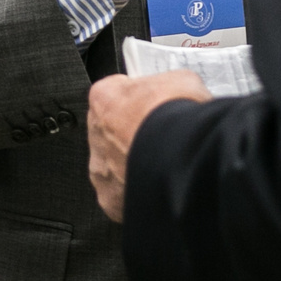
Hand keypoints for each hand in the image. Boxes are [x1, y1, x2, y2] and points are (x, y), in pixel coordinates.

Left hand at [88, 70, 209, 221]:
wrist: (184, 156)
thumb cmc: (178, 116)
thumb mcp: (182, 80)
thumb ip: (169, 86)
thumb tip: (180, 92)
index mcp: (105, 97)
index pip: (116, 94)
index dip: (140, 101)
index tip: (156, 107)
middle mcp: (96, 134)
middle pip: (112, 133)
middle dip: (134, 137)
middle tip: (163, 139)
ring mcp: (101, 170)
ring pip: (115, 168)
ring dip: (135, 166)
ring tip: (165, 166)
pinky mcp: (112, 201)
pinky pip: (123, 197)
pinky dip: (140, 194)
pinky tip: (161, 186)